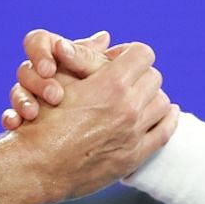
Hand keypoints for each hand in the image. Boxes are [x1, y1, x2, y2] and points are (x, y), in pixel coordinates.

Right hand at [1, 29, 110, 130]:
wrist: (92, 137)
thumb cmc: (103, 95)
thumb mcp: (100, 76)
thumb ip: (95, 58)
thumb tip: (104, 36)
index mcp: (55, 54)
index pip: (37, 41)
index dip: (39, 53)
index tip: (49, 70)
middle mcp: (39, 73)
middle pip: (25, 69)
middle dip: (38, 83)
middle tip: (54, 96)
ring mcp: (29, 96)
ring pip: (17, 93)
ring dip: (23, 101)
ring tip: (33, 113)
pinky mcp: (23, 119)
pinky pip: (10, 116)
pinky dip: (11, 119)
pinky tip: (15, 124)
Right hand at [6, 34, 176, 199]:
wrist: (36, 167)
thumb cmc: (41, 121)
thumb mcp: (58, 81)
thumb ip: (85, 57)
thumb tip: (105, 37)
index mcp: (111, 84)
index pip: (142, 54)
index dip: (130, 53)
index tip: (120, 59)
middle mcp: (128, 108)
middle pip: (154, 77)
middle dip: (140, 75)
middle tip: (126, 79)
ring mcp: (133, 134)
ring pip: (162, 103)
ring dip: (151, 97)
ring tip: (139, 98)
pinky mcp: (135, 156)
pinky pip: (165, 133)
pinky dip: (168, 120)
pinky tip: (166, 114)